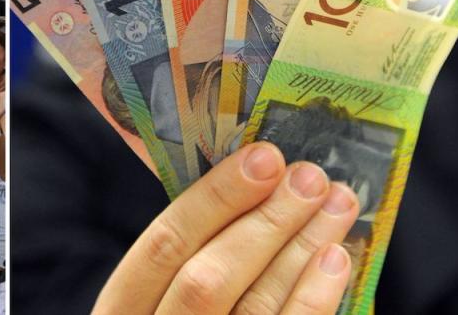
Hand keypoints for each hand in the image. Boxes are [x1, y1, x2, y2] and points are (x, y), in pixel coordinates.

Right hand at [94, 143, 359, 314]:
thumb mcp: (157, 300)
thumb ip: (185, 260)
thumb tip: (246, 188)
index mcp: (120, 313)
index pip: (161, 246)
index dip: (213, 199)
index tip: (262, 157)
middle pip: (207, 278)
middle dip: (264, 220)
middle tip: (310, 176)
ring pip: (253, 309)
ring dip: (301, 250)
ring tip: (337, 205)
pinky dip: (314, 300)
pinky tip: (336, 261)